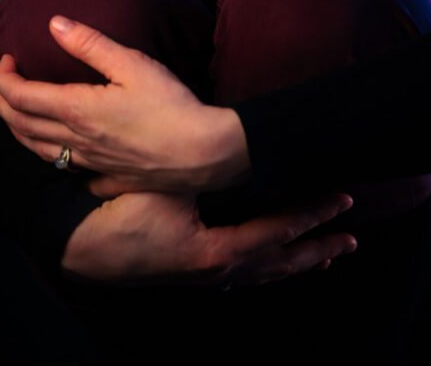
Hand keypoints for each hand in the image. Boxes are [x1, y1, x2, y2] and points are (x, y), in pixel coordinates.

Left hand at [0, 17, 250, 196]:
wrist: (203, 153)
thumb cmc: (171, 106)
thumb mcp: (132, 64)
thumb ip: (90, 44)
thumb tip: (55, 23)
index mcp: (76, 109)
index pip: (22, 96)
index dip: (4, 79)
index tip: (5, 60)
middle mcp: (75, 141)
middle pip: (21, 125)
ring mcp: (89, 164)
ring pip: (38, 151)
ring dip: (16, 131)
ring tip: (10, 118)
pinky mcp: (107, 178)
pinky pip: (66, 171)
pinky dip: (49, 158)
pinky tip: (56, 154)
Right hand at [59, 188, 358, 289]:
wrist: (80, 247)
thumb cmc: (123, 215)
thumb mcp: (168, 188)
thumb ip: (205, 176)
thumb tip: (239, 153)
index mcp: (217, 251)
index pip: (277, 232)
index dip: (312, 216)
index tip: (342, 201)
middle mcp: (217, 271)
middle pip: (279, 264)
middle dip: (317, 248)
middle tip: (350, 239)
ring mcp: (204, 277)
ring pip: (262, 275)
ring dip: (295, 263)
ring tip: (325, 257)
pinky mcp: (190, 274)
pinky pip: (242, 276)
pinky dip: (266, 270)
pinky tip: (269, 267)